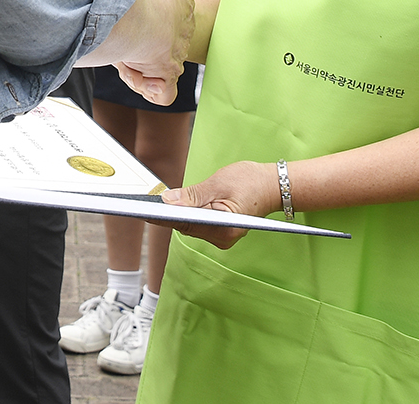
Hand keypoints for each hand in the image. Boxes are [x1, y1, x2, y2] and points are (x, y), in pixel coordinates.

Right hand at [75, 0, 220, 103]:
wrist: (141, 13)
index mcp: (180, 4)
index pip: (174, 12)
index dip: (156, 15)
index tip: (139, 12)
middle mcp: (181, 31)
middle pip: (166, 43)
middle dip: (146, 43)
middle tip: (127, 39)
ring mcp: (174, 55)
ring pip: (161, 68)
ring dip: (140, 66)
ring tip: (126, 57)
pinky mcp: (165, 75)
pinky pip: (163, 92)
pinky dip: (154, 90)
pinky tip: (144, 81)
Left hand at [158, 160, 278, 248]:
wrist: (273, 185)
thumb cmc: (249, 181)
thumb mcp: (218, 183)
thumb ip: (192, 195)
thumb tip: (168, 201)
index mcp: (225, 228)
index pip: (187, 224)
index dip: (165, 218)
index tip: (146, 211)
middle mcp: (223, 238)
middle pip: (187, 227)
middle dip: (169, 215)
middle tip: (146, 203)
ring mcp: (222, 237)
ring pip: (191, 226)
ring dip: (177, 214)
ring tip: (156, 202)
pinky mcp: (220, 231)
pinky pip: (198, 224)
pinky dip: (187, 214)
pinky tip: (175, 205)